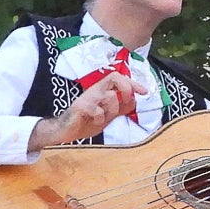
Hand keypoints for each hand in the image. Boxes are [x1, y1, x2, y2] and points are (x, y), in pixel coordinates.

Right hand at [31, 71, 145, 149]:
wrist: (65, 132)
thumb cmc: (85, 122)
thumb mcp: (108, 115)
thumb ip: (120, 108)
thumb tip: (134, 101)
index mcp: (102, 91)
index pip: (119, 79)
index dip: (133, 83)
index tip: (144, 92)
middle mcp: (95, 91)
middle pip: (113, 77)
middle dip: (126, 88)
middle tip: (126, 100)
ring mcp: (87, 98)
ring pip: (109, 95)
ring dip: (112, 109)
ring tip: (105, 118)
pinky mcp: (79, 107)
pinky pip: (96, 109)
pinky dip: (100, 118)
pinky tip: (96, 122)